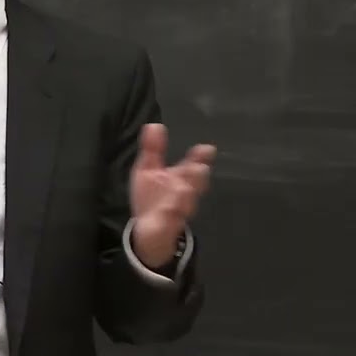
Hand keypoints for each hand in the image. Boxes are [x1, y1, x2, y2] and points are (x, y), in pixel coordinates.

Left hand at [129, 123, 214, 268]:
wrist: (149, 230)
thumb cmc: (152, 197)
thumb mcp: (148, 170)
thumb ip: (153, 149)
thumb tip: (154, 125)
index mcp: (180, 178)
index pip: (193, 165)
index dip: (200, 158)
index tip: (207, 149)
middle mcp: (183, 194)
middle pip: (194, 184)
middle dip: (196, 176)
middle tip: (198, 167)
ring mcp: (176, 210)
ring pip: (184, 203)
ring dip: (185, 196)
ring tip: (183, 188)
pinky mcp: (167, 226)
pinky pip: (170, 221)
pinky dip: (170, 215)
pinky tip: (169, 208)